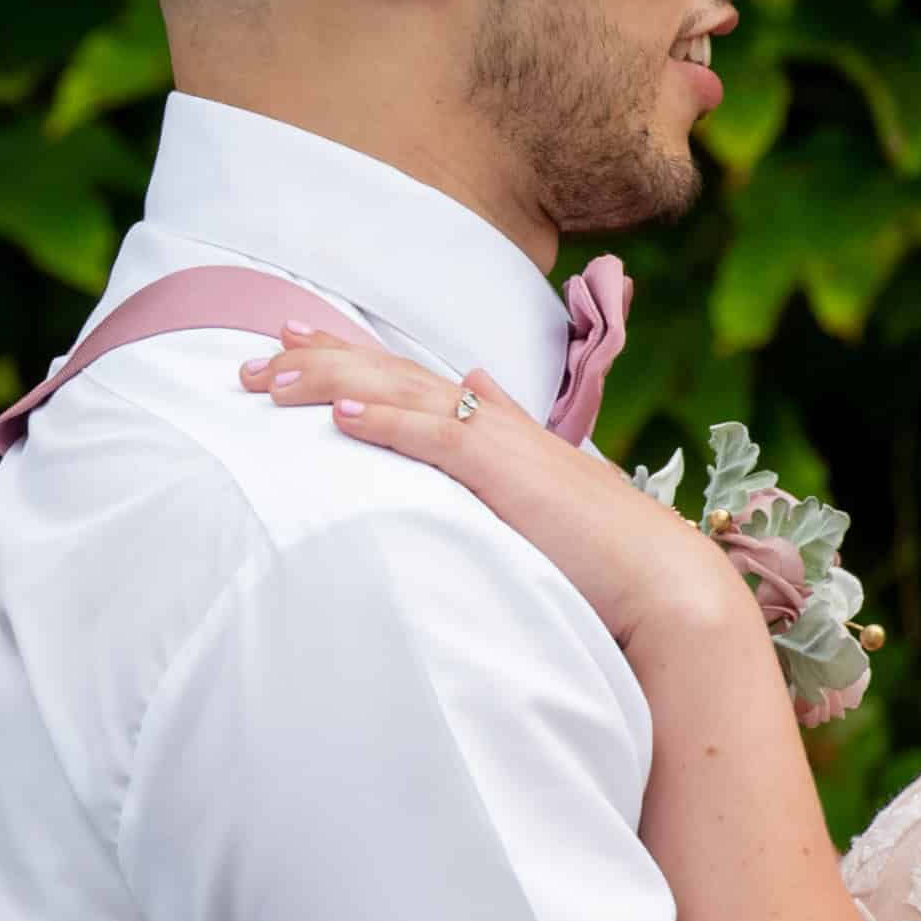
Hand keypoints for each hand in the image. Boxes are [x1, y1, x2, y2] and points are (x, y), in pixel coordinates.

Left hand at [244, 333, 735, 650]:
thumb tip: (480, 383)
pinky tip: (341, 413)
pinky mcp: (503, 471)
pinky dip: (386, 419)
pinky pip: (433, 437)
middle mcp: (490, 420)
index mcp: (493, 426)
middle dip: (322, 357)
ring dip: (334, 379)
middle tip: (259, 350)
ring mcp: (497, 441)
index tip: (295, 343)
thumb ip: (506, 431)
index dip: (349, 356)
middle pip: (391, 373)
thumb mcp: (542, 478)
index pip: (407, 378)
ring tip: (274, 376)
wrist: (660, 578)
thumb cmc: (603, 546)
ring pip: (400, 392)